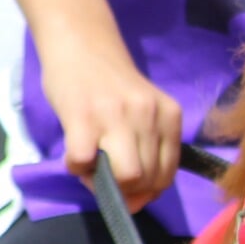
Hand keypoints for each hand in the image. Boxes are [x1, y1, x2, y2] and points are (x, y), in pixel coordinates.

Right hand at [40, 30, 182, 209]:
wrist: (80, 42)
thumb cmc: (109, 84)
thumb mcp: (142, 111)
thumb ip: (146, 150)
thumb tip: (138, 201)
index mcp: (169, 116)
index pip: (167, 175)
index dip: (146, 191)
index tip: (128, 184)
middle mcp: (149, 115)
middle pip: (149, 181)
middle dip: (126, 191)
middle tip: (106, 174)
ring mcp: (118, 115)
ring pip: (127, 177)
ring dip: (104, 183)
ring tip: (91, 166)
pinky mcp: (83, 117)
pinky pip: (85, 163)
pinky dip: (77, 168)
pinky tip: (75, 152)